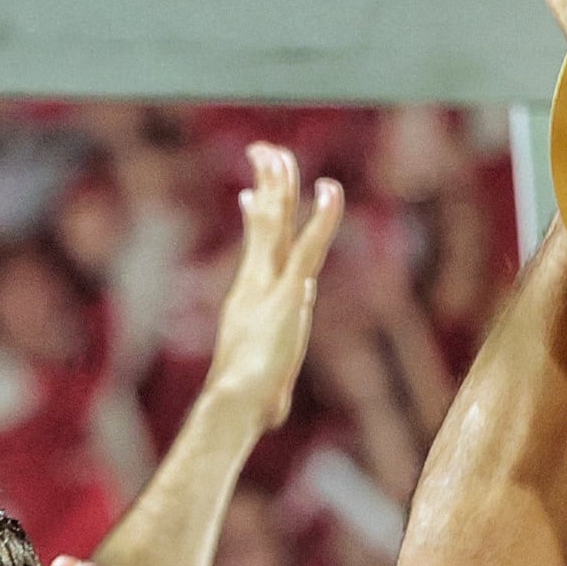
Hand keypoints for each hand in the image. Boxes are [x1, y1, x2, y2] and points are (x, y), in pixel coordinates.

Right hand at [202, 146, 343, 416]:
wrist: (235, 402)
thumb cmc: (247, 405)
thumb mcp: (262, 387)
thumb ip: (270, 391)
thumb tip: (270, 413)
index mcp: (248, 298)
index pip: (255, 248)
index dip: (256, 218)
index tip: (252, 195)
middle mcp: (256, 283)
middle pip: (262, 224)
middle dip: (265, 186)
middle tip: (263, 152)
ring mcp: (270, 285)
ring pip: (277, 224)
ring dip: (281, 186)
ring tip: (279, 153)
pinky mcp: (290, 293)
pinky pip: (310, 247)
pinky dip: (323, 219)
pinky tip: (331, 190)